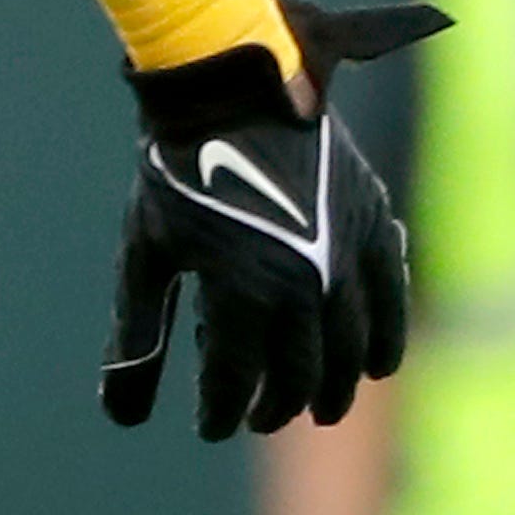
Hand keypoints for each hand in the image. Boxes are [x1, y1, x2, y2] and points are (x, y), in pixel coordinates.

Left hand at [101, 0, 445, 439]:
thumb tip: (122, 416)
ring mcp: (344, 252)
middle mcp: (302, 280)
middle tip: (262, 419)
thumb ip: (137, 336)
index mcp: (241, 290)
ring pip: (349, 344)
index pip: (236, 379)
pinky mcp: (372, 222)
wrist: (230, 89)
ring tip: (320, 407)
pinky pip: (391, 295)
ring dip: (335, 385)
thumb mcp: (145, 255)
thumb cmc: (175, 172)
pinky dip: (387, 336)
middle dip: (278, 404)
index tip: (212, 425)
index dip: (223, 411)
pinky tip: (378, 365)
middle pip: (299, 372)